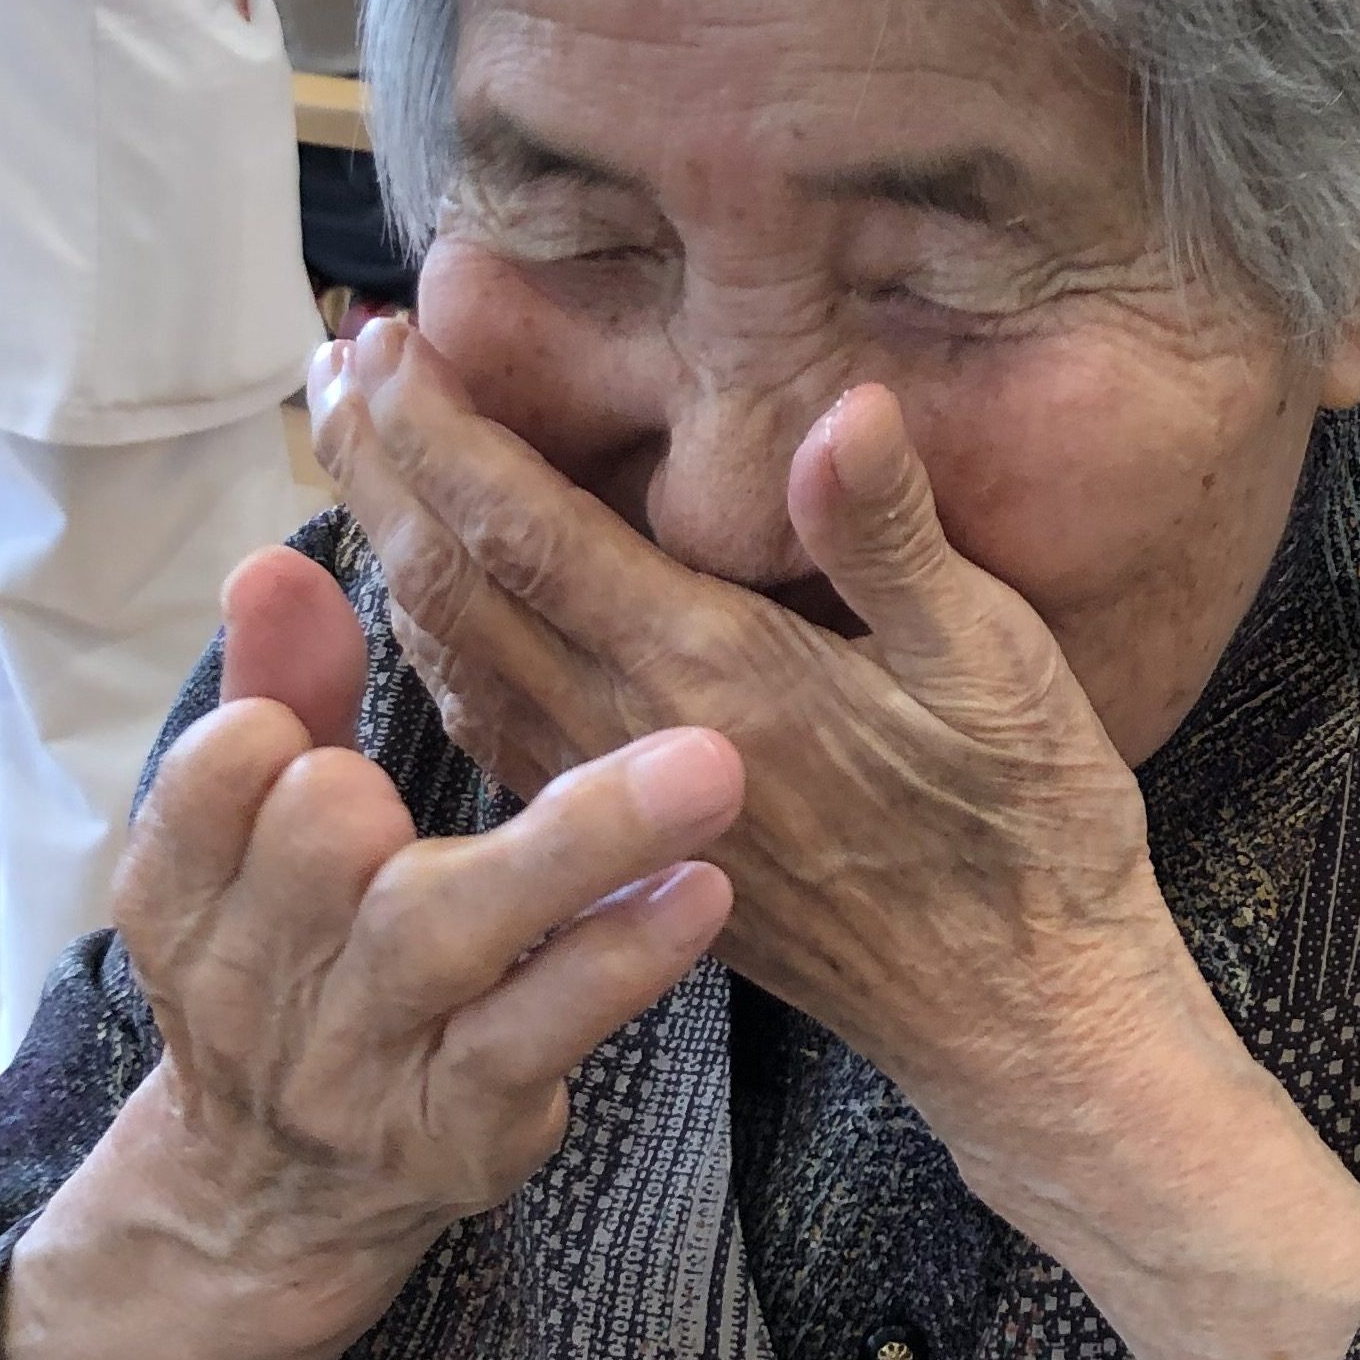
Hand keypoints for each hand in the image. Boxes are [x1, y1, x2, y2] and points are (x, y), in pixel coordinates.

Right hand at [0, 555, 741, 1359]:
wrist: (277, 1202)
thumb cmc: (298, 958)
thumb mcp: (256, 838)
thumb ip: (277, 690)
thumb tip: (278, 560)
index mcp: (191, 886)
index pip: (209, 780)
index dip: (261, 737)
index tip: (306, 718)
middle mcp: (267, 978)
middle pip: (319, 846)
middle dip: (391, 783)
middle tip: (493, 731)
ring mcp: (371, 1059)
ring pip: (445, 932)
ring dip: (575, 844)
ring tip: (705, 767)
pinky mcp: (467, 1122)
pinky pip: (541, 1029)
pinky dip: (618, 956)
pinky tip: (702, 890)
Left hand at [310, 325, 1212, 1228]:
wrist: (1018, 1017)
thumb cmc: (1029, 831)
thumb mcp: (999, 665)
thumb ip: (894, 538)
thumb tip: (840, 408)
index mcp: (710, 677)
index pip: (525, 532)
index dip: (440, 432)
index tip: (378, 343)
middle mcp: (632, 742)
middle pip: (455, 591)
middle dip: (382, 473)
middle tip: (329, 369)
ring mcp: (621, 805)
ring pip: (458, 664)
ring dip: (393, 552)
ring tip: (359, 458)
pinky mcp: (633, 849)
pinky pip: (494, 731)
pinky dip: (442, 648)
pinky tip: (437, 611)